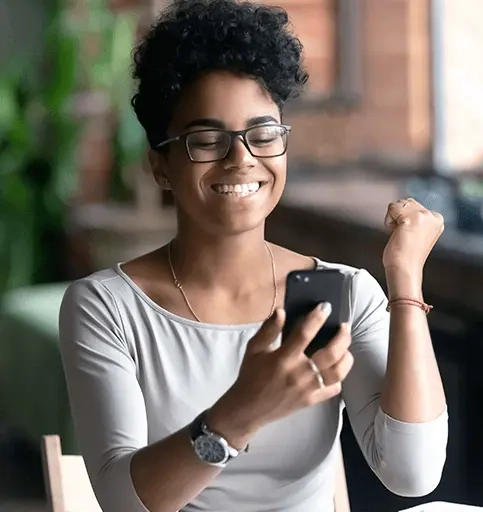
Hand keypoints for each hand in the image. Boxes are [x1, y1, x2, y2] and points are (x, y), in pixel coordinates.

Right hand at [207, 305, 352, 447]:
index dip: (317, 318)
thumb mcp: (254, 348)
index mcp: (284, 358)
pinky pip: (334, 389)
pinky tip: (336, 369)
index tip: (325, 307)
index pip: (305, 333)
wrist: (248, 408)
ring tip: (345, 347)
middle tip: (344, 326)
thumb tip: (282, 311)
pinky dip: (339, 378)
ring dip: (346, 357)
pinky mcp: (312, 400)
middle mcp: (300, 373)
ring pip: (338, 372)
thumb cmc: (251, 375)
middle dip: (342, 337)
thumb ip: (268, 329)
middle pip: (331, 353)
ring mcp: (308, 389)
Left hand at [382, 198, 443, 278]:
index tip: (410, 236)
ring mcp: (423, 216)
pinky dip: (388, 222)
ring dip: (393, 219)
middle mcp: (433, 216)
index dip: (405, 219)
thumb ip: (416, 218)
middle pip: (405, 202)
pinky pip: (391, 208)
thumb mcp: (417, 231)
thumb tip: (404, 203)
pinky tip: (395, 234)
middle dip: (398, 217)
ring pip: (397, 204)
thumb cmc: (406, 255)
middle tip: (403, 236)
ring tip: (400, 235)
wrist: (405, 269)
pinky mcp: (410, 219)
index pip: (412, 205)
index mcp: (437, 218)